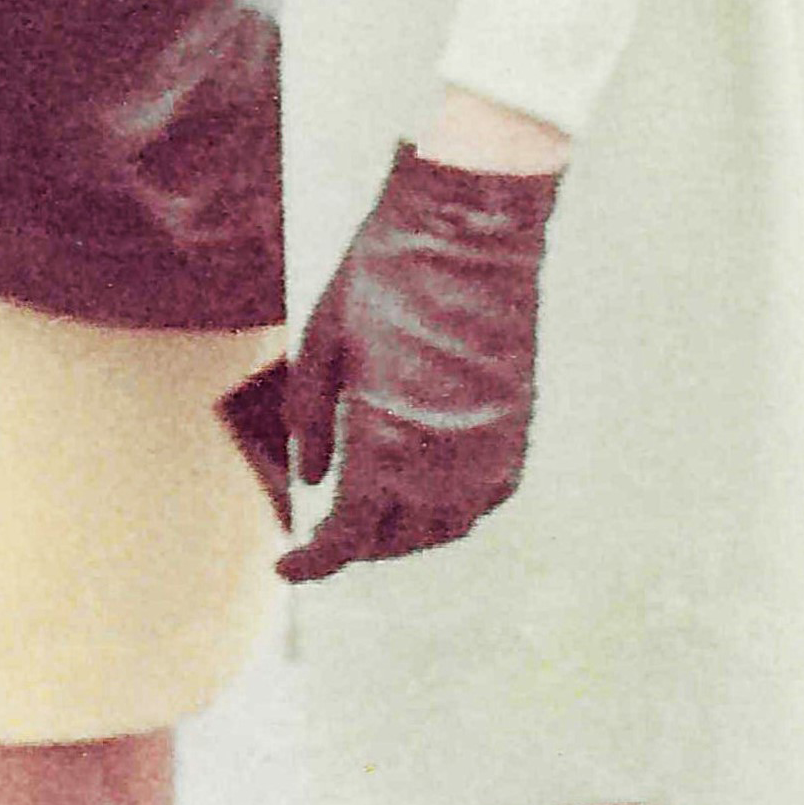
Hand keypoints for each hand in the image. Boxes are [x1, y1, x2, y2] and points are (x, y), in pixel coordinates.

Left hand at [274, 141, 563, 584]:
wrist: (469, 234)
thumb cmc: (384, 279)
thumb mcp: (322, 345)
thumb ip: (311, 422)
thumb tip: (309, 481)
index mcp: (386, 446)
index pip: (348, 537)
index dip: (314, 563)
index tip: (286, 570)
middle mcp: (443, 463)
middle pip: (396, 540)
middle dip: (356, 547)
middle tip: (325, 536)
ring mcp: (489, 449)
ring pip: (446, 528)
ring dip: (405, 535)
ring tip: (372, 518)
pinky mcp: (516, 429)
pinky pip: (484, 498)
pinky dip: (450, 508)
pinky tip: (425, 490)